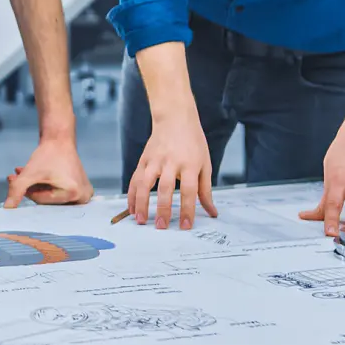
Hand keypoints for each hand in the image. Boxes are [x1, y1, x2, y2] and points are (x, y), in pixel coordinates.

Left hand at [5, 138, 94, 207]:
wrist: (60, 140)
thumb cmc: (47, 155)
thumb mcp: (30, 173)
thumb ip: (17, 190)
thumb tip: (7, 208)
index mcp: (73, 193)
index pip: (42, 201)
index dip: (27, 190)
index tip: (15, 178)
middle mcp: (82, 197)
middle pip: (48, 201)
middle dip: (31, 189)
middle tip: (16, 176)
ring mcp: (84, 195)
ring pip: (52, 198)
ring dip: (36, 187)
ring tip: (23, 173)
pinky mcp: (82, 191)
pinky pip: (59, 195)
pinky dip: (46, 187)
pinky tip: (35, 177)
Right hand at [127, 114, 217, 228]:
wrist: (175, 118)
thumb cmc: (193, 142)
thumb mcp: (204, 164)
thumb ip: (206, 190)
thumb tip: (212, 212)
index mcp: (190, 164)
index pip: (189, 191)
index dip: (188, 209)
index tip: (186, 226)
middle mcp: (171, 162)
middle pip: (166, 188)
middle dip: (163, 209)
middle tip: (161, 226)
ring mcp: (155, 160)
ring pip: (145, 183)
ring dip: (141, 203)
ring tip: (140, 220)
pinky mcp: (143, 159)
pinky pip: (135, 179)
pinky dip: (132, 194)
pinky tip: (132, 208)